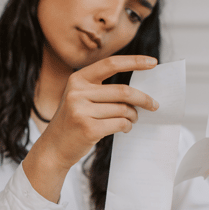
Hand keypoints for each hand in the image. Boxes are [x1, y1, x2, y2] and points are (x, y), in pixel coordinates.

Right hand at [23, 55, 158, 202]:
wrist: (54, 147)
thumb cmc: (73, 121)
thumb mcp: (80, 98)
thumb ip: (101, 89)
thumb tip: (137, 89)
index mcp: (77, 79)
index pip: (111, 64)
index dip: (134, 62)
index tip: (153, 62)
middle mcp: (77, 92)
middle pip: (123, 91)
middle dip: (143, 99)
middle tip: (154, 105)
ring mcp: (81, 111)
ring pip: (123, 109)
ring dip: (133, 116)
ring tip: (132, 120)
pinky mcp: (88, 128)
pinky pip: (120, 123)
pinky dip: (127, 126)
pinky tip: (124, 128)